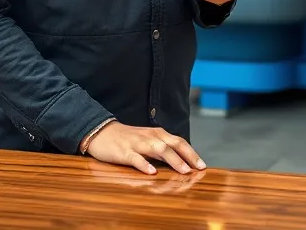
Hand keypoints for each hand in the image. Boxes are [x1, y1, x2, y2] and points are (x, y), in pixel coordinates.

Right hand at [85, 120, 205, 175]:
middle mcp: (151, 137)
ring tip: (184, 171)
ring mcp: (138, 144)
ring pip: (159, 150)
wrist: (103, 132)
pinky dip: (145, 165)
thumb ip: (162, 148)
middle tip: (198, 168)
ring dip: (173, 160)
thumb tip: (181, 161)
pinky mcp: (124, 152)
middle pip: (173, 144)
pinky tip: (152, 172)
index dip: (191, 153)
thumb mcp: (148, 140)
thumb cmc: (128, 139)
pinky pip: (136, 159)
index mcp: (158, 134)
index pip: (179, 142)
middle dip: (188, 156)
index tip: (202, 165)